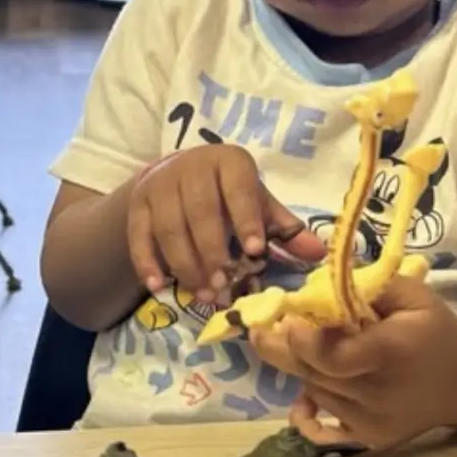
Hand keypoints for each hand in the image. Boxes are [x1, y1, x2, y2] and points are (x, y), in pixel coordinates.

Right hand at [128, 146, 324, 298]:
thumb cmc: (227, 192)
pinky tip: (159, 286)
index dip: (246, 219)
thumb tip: (319, 253)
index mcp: (229, 162)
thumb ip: (283, 228)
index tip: (254, 251)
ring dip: (185, 264)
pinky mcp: (137, 204)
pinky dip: (148, 262)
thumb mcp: (256, 202)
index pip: (238, 188)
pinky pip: (139, 236)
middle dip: (212, 252)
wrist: (176, 175)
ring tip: (203, 293)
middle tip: (224, 285)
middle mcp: (191, 168)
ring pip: (169, 228)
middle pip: (199, 211)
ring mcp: (160, 185)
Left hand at [251, 274, 456, 449]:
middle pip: (312, 373)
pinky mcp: (367, 439)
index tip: (289, 318)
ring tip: (319, 351)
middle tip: (265, 328)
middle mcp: (378, 392)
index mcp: (390, 351)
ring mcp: (371, 421)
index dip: (302, 339)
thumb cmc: (433, 328)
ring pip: (314, 391)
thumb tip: (314, 286)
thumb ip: (365, 287)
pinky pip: (320, 431)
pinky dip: (306, 414)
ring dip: (306, 369)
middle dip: (283, 348)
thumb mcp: (411, 293)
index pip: (332, 355)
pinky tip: (305, 400)